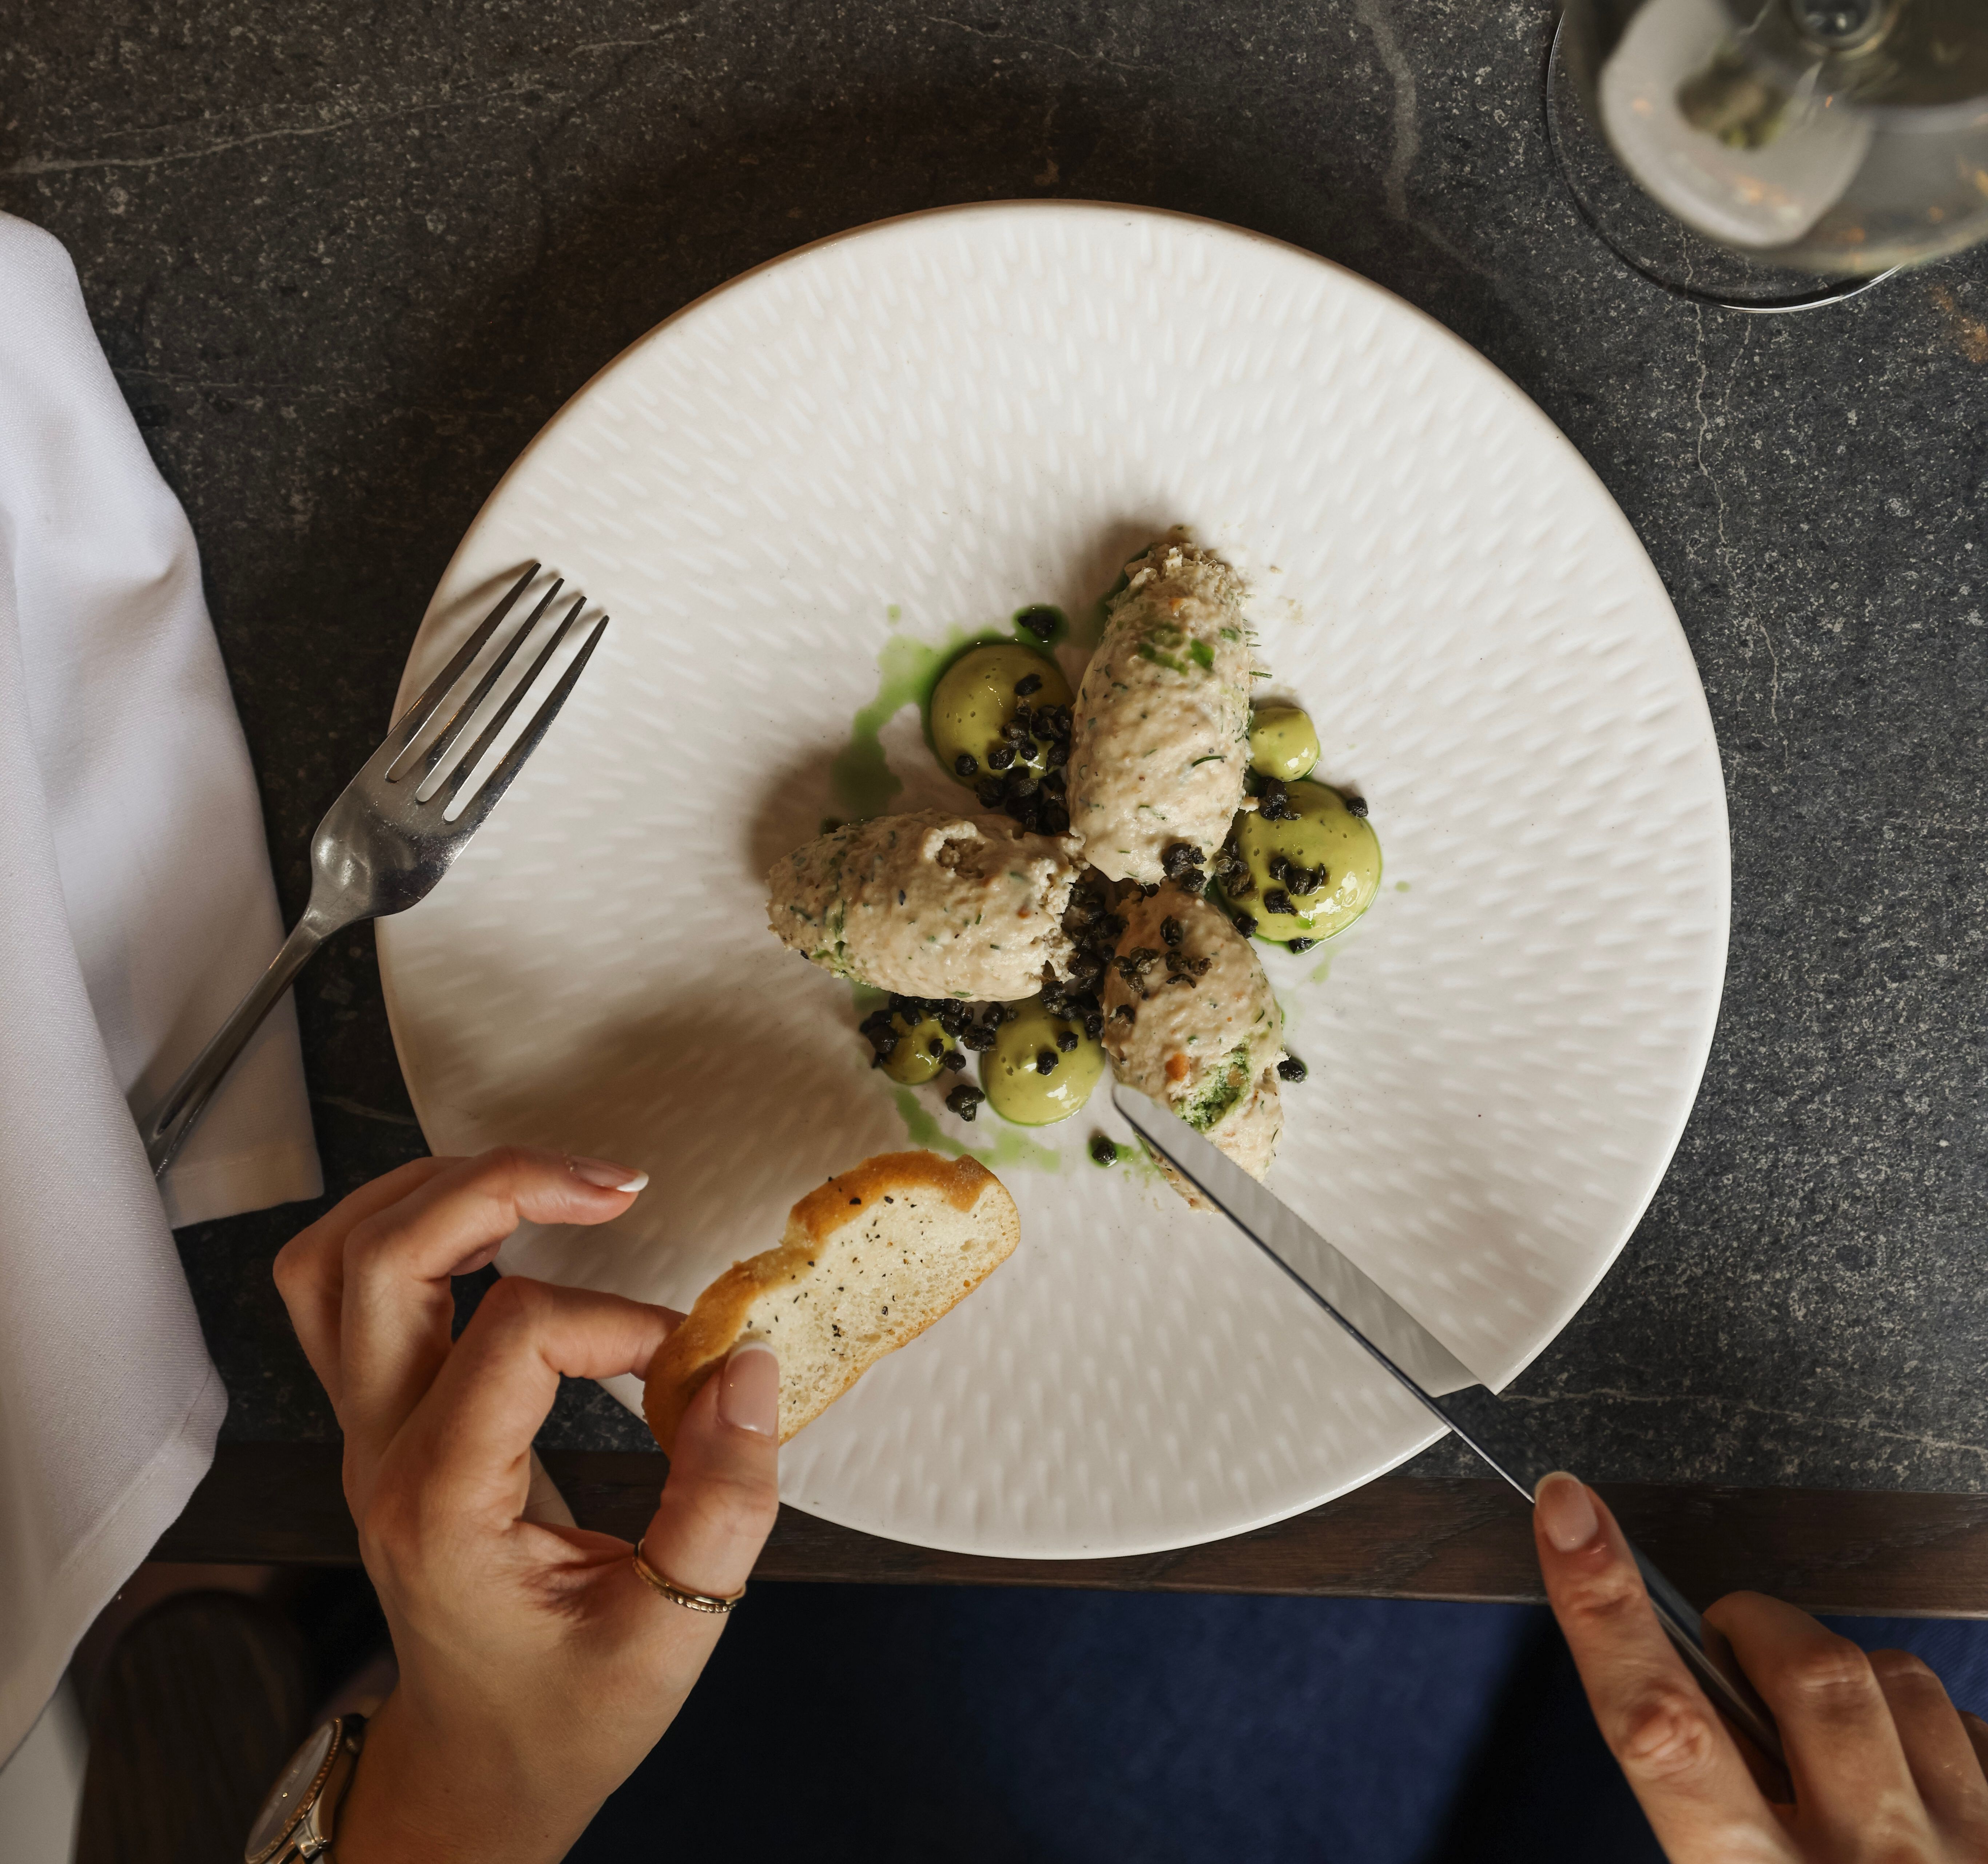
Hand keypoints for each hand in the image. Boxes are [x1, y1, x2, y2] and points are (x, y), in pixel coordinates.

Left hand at [273, 1147, 780, 1863]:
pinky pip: (343, 1286)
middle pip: (385, 1260)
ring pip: (337, 1256)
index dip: (622, 1320)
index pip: (516, 1336)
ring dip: (437, 1188)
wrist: (481, 1764)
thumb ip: (720, 1508)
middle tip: (615, 1186)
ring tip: (546, 1180)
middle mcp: (381, 1455)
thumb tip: (748, 1370)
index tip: (693, 1363)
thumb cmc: (564, 1716)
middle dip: (505, 1188)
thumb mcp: (669, 1640)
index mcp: (443, 1506)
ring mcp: (364, 1432)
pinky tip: (495, 1215)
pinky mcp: (377, 1418)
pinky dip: (410, 1221)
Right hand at [1535, 1471, 1987, 1859]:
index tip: (1568, 1511)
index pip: (1661, 1725)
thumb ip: (1711, 1834)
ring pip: (1901, 1686)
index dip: (1606, 1608)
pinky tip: (1927, 1795)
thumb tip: (1685, 1729)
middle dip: (1756, 1623)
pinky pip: (1982, 1734)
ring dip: (1852, 1680)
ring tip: (1835, 1739)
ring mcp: (1978, 1859)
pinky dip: (1940, 1738)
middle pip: (1806, 1671)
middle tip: (1736, 1640)